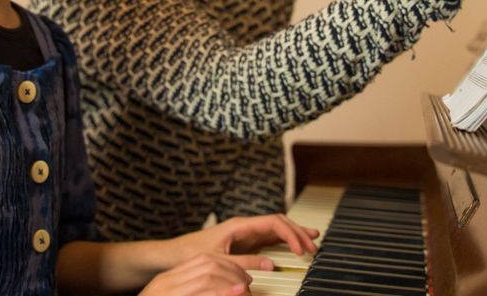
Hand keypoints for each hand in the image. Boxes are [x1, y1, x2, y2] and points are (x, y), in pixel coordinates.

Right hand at [139, 252, 255, 295]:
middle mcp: (165, 283)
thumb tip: (227, 290)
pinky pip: (198, 293)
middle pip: (208, 265)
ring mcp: (165, 292)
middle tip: (249, 285)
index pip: (203, 260)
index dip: (228, 266)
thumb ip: (195, 291)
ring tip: (245, 291)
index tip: (244, 276)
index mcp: (168, 280)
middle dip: (233, 273)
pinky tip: (234, 294)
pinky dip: (219, 294)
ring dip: (230, 283)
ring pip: (206, 276)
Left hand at [168, 213, 318, 270]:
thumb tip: (270, 264)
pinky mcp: (244, 242)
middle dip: (298, 232)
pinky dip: (284, 242)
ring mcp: (245, 233)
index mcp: (240, 224)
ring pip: (276, 229)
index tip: (301, 248)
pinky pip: (269, 239)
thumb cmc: (190, 253)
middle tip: (314, 245)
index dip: (291, 233)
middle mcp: (245, 226)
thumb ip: (244, 262)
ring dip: (294, 234)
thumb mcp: (218, 260)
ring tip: (312, 241)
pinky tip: (293, 246)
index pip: (274, 222)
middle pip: (279, 223)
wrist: (173, 254)